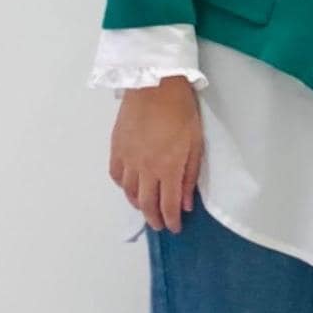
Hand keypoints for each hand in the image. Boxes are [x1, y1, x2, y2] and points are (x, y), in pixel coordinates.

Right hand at [110, 75, 203, 232]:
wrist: (155, 84)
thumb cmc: (181, 110)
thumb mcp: (196, 144)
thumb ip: (189, 176)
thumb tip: (187, 203)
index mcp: (168, 168)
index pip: (168, 205)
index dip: (171, 220)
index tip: (174, 228)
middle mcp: (146, 169)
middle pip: (146, 204)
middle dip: (154, 219)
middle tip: (160, 225)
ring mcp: (128, 159)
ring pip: (129, 193)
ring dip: (138, 205)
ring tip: (146, 208)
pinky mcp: (116, 148)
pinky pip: (116, 175)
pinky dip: (123, 186)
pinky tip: (130, 187)